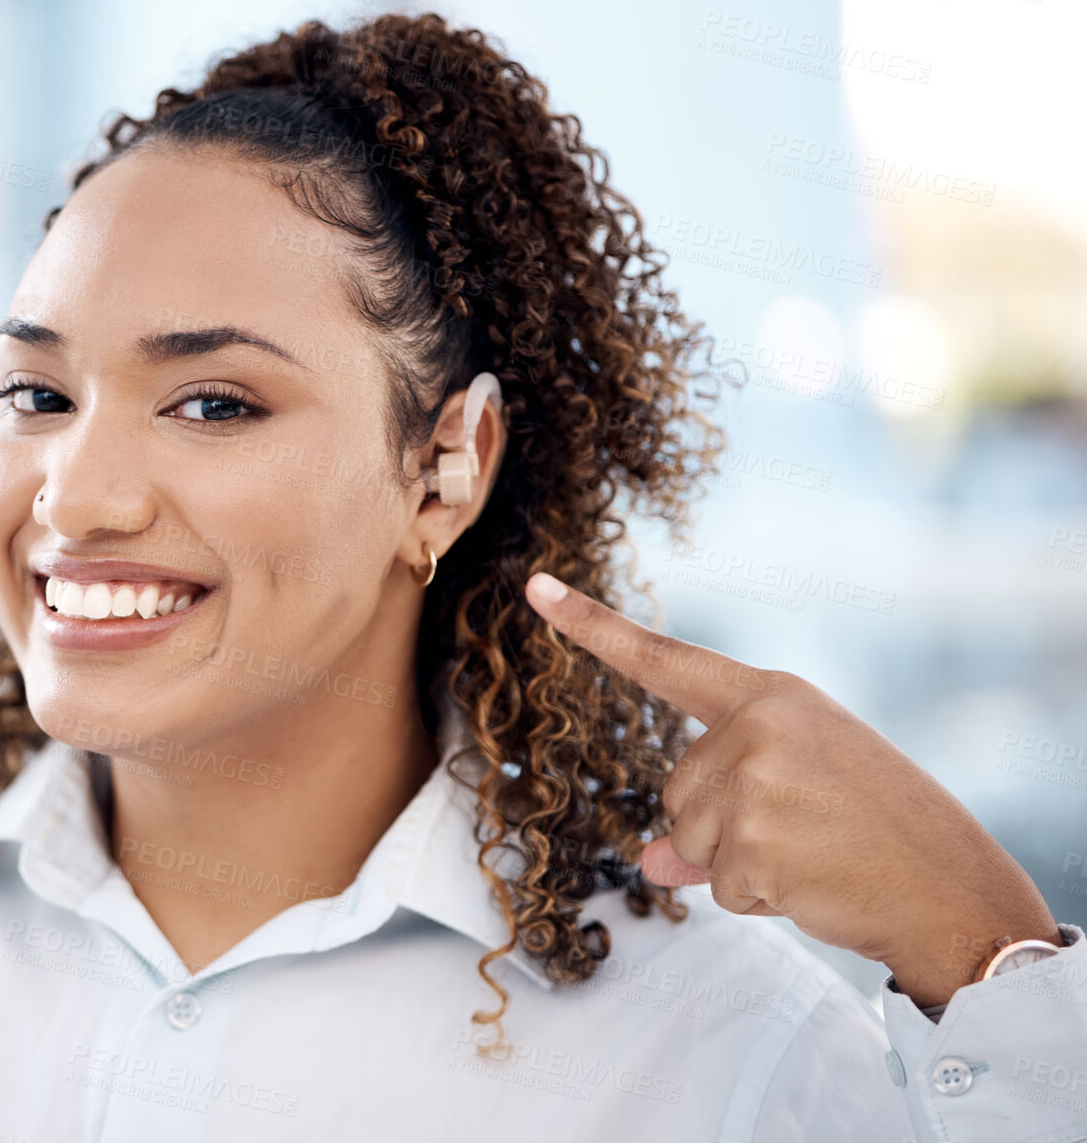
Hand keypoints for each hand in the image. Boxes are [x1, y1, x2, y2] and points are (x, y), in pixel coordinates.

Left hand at [523, 571, 1057, 1007]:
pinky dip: (759, 899)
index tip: (535, 589)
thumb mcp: (798, 791)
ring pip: (687, 844)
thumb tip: (651, 860)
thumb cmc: (879, 829)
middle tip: (807, 832)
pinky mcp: (754, 843)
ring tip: (813, 855)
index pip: (664, 659)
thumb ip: (720, 804)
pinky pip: (719, 886)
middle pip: (676, 792)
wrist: (952, 887)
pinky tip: (815, 884)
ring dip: (740, 867)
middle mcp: (756, 726)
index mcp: (769, 696)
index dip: (594, 627)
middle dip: (723, 831)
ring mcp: (753, 782)